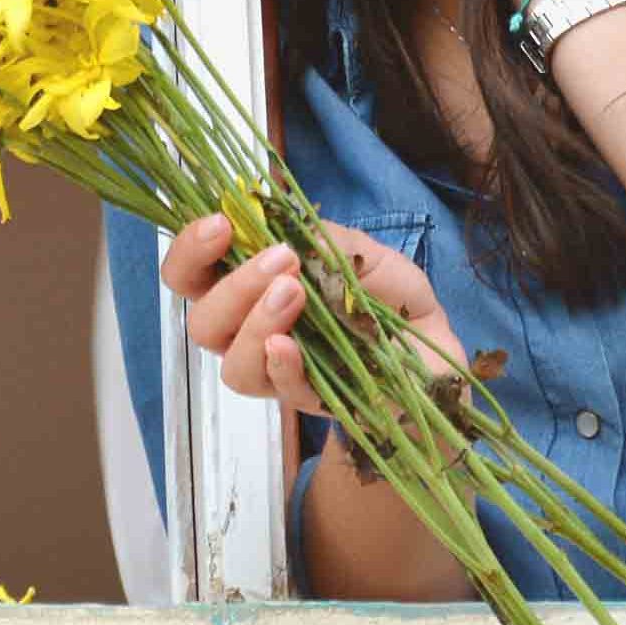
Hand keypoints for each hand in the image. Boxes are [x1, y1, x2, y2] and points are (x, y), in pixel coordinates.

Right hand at [160, 214, 459, 414]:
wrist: (436, 345)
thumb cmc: (385, 293)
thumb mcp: (352, 248)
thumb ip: (310, 236)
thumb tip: (269, 222)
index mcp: (248, 289)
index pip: (189, 276)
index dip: (189, 251)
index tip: (220, 224)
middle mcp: (251, 333)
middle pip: (203, 323)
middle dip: (233, 286)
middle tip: (280, 259)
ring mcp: (281, 371)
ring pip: (234, 366)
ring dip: (255, 324)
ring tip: (294, 292)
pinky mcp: (317, 401)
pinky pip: (282, 392)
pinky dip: (281, 366)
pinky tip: (289, 345)